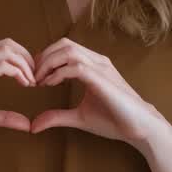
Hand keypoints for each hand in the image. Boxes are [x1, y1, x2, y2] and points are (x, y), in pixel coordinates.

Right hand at [0, 39, 35, 138]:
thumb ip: (3, 117)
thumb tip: (27, 125)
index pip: (3, 48)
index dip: (22, 58)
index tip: (32, 76)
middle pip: (9, 44)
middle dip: (28, 58)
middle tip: (37, 77)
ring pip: (7, 50)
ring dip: (25, 64)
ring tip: (32, 81)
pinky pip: (1, 65)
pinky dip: (18, 72)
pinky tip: (25, 83)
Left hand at [30, 38, 166, 148]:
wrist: (140, 128)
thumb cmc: (115, 120)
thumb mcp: (79, 117)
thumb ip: (57, 116)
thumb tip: (33, 125)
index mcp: (93, 65)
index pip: (64, 48)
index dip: (45, 58)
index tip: (33, 76)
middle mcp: (97, 61)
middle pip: (64, 44)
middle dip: (43, 57)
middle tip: (31, 76)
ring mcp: (101, 67)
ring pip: (68, 51)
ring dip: (48, 63)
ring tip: (38, 80)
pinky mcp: (102, 79)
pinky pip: (76, 66)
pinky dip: (58, 73)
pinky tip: (49, 84)